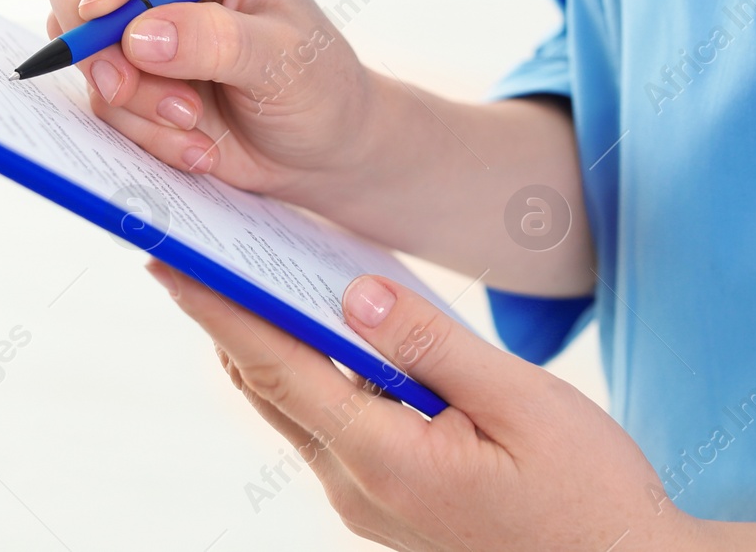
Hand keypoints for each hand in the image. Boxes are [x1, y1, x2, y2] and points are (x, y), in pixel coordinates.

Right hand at [39, 0, 373, 196]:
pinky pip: (96, 95)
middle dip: (89, 32)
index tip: (106, 6)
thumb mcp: (284, 57)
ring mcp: (133, 18)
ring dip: (129, 93)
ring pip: (76, 38)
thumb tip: (141, 38)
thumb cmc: (317, 83)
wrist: (320, 146)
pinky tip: (195, 139)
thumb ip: (217, 40)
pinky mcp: (124, 70)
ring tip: (194, 117)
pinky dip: (139, 127)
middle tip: (124, 84)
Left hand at [146, 260, 697, 550]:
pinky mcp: (390, 504)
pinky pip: (331, 426)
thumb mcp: (520, 402)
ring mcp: (370, 503)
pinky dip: (313, 374)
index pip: (276, 366)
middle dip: (226, 318)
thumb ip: (429, 345)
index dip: (216, 309)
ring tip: (246, 279)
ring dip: (268, 345)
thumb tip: (349, 292)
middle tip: (192, 251)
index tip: (168, 259)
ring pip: (297, 409)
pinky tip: (329, 335)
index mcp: (383, 458)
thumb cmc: (587, 493)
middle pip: (270, 387)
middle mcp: (358, 487)